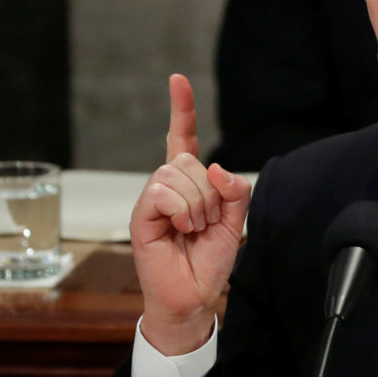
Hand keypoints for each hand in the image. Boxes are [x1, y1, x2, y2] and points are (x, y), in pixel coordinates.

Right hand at [131, 73, 251, 355]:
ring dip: (197, 205)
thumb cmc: (209, 261)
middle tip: (206, 222)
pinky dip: (180, 209)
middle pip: (189, 160)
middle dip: (210, 192)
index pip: (184, 138)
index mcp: (191, 184)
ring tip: (193, 229)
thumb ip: (235, 192)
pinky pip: (162, 192)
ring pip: (177, 175)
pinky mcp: (141, 216)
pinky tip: (180, 228)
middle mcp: (168, 186)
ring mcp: (152, 200)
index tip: (178, 80)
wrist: (194, 296)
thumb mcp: (236, 223)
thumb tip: (218, 168)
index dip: (182, 109)